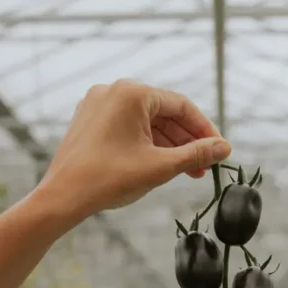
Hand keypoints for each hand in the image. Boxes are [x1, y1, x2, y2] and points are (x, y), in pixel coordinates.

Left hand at [37, 79, 231, 226]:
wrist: (63, 196)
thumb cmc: (109, 179)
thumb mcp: (161, 167)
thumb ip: (196, 154)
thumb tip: (224, 148)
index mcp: (132, 93)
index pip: (181, 106)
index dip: (204, 130)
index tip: (219, 151)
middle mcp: (113, 91)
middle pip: (163, 113)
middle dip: (186, 141)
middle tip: (204, 167)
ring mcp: (98, 105)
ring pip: (145, 122)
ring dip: (167, 145)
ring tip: (185, 171)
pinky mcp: (88, 120)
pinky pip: (126, 127)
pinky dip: (145, 143)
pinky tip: (158, 164)